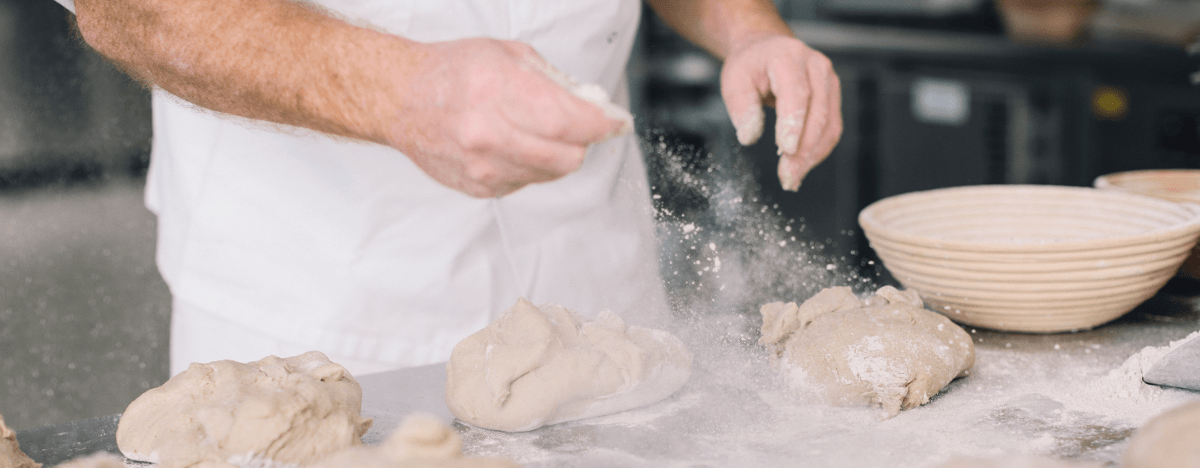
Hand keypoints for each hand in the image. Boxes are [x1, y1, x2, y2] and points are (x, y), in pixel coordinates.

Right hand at [377, 38, 626, 197]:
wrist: (401, 99)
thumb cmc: (452, 72)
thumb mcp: (507, 55)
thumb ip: (553, 81)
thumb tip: (590, 105)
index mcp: (499, 92)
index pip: (572, 121)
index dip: (603, 124)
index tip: (616, 121)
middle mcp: (490, 134)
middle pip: (569, 156)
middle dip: (582, 141)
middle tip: (579, 126)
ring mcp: (484, 166)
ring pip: (552, 173)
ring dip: (557, 155)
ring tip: (538, 132)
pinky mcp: (480, 188)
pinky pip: (527, 182)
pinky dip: (531, 166)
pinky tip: (513, 145)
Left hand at [720, 34, 841, 190]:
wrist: (766, 50)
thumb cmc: (750, 66)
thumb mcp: (734, 81)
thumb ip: (741, 107)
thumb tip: (749, 136)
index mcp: (787, 56)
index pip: (796, 92)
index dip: (793, 123)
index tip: (786, 150)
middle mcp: (815, 66)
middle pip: (817, 113)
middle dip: (803, 150)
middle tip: (787, 177)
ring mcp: (829, 81)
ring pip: (829, 125)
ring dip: (812, 156)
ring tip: (792, 178)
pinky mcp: (833, 97)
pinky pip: (832, 128)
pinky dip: (817, 151)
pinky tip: (801, 167)